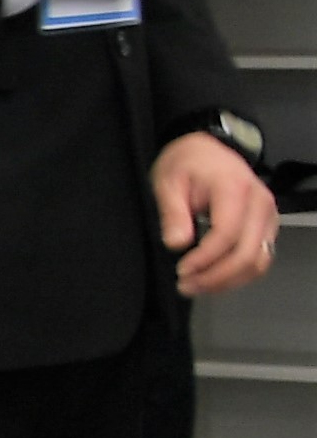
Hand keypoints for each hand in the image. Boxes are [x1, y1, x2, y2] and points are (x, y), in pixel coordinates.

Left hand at [157, 130, 280, 295]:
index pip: (227, 233)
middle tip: (186, 286)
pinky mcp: (266, 227)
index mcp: (235, 188)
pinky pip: (260, 258)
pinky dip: (239, 274)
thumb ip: (173, 212)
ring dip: (229, 281)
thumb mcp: (168, 181)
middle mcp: (260, 203)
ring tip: (197, 286)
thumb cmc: (188, 163)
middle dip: (216, 276)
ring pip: (258, 261)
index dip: (205, 258)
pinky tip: (214, 279)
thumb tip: (176, 243)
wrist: (206, 150)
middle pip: (247, 253)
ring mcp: (268, 216)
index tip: (182, 270)